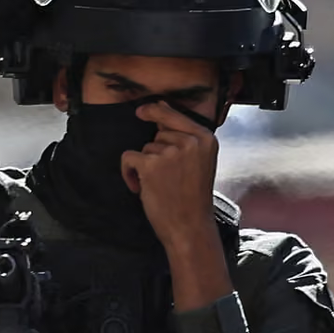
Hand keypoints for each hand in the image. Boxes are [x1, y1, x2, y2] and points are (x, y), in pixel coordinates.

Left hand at [121, 98, 230, 307]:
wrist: (188, 225)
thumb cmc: (192, 196)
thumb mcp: (199, 161)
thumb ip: (185, 138)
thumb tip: (161, 107)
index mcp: (206, 138)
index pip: (175, 115)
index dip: (156, 111)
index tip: (141, 111)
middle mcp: (190, 141)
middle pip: (158, 133)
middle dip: (155, 151)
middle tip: (164, 175)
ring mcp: (170, 152)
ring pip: (144, 147)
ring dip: (144, 166)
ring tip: (157, 185)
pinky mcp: (150, 164)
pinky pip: (128, 157)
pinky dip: (128, 172)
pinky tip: (139, 187)